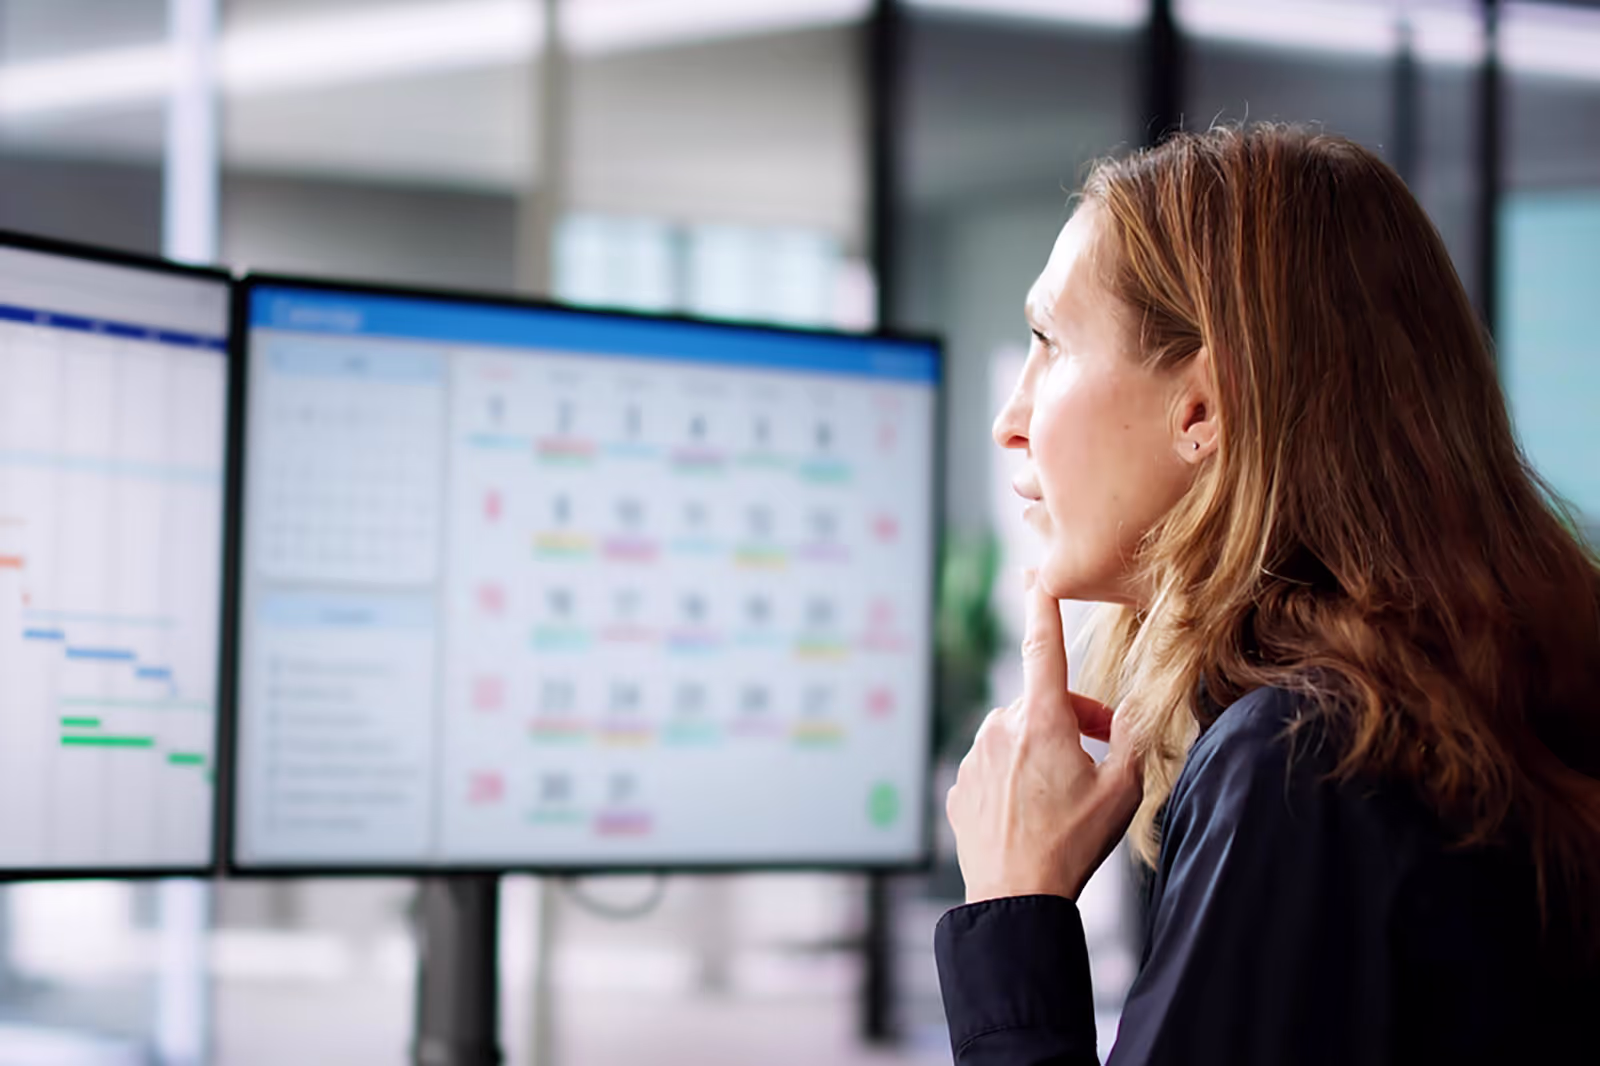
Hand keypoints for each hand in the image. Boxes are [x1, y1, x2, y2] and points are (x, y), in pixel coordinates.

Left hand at [946, 572, 1142, 903]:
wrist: (1016, 898)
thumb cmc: (1072, 843)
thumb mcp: (1123, 790)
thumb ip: (1133, 738)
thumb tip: (1135, 708)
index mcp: (1041, 718)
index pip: (1044, 644)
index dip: (1043, 605)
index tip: (1034, 576)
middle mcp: (1000, 727)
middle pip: (1042, 703)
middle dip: (1072, 719)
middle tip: (1100, 754)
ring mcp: (974, 756)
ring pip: (1016, 735)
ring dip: (1042, 750)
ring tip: (1064, 794)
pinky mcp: (959, 785)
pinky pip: (992, 768)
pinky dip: (1014, 779)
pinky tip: (1032, 813)